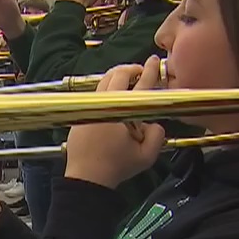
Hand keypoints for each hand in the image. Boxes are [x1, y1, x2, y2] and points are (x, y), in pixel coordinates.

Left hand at [64, 56, 166, 188]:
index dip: (149, 70)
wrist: (87, 177)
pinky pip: (95, 94)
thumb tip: (154, 123)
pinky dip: (106, 90)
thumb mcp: (146, 156)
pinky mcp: (80, 114)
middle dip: (131, 69)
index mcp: (123, 111)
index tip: (154, 61)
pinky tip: (112, 99)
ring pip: (104, 81)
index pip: (140, 84)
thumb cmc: (116, 167)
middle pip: (118, 74)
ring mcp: (90, 107)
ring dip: (117, 78)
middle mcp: (105, 103)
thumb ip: (157, 135)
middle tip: (140, 72)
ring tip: (127, 82)